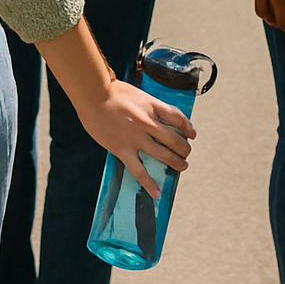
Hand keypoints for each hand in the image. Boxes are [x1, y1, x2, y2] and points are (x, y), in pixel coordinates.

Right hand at [77, 78, 193, 199]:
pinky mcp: (123, 150)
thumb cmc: (111, 91)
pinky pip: (139, 170)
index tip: (192, 134)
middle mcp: (148, 122)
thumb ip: (147, 105)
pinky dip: (149, 183)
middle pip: (174, 139)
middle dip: (184, 148)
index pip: (178, 118)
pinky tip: (156, 192)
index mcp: (152, 105)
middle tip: (186, 153)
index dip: (188, 127)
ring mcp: (136, 137)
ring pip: (163, 154)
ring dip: (176, 162)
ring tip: (182, 166)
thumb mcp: (136, 93)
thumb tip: (154, 113)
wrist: (92, 95)